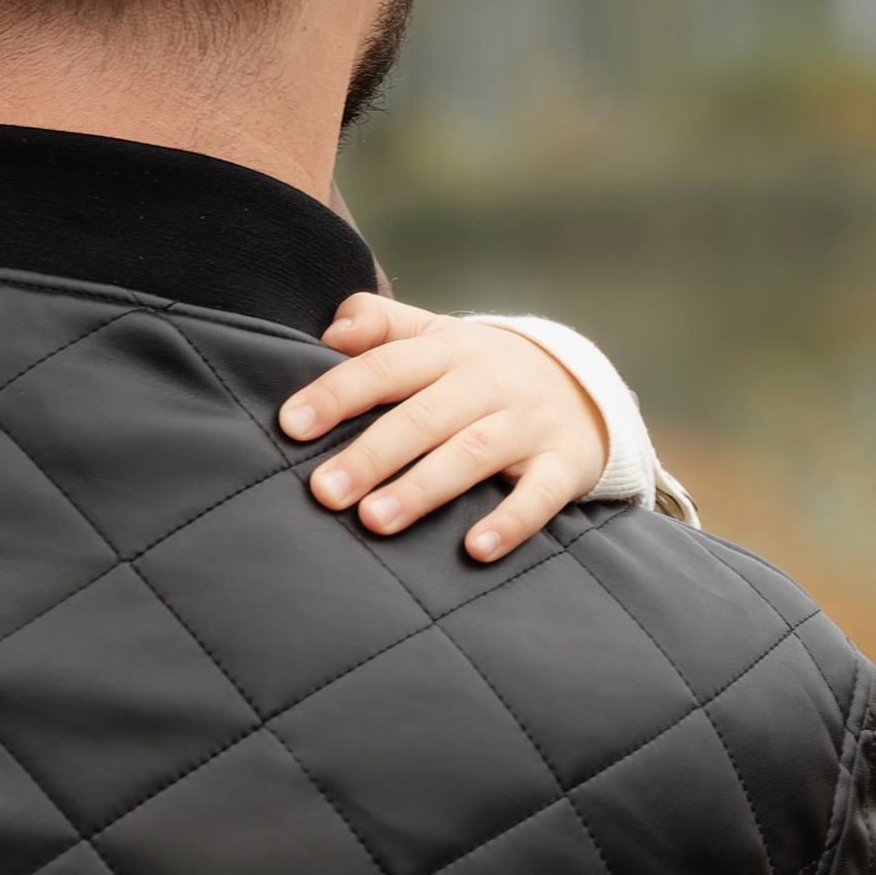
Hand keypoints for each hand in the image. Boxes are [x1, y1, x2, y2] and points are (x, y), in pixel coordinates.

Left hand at [278, 298, 609, 563]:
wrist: (584, 387)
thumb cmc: (480, 370)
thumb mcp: (435, 334)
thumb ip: (380, 325)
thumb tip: (331, 331)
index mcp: (447, 350)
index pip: (386, 366)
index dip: (338, 393)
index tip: (291, 424)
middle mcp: (488, 382)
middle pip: (424, 417)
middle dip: (372, 454)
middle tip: (325, 491)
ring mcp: (528, 423)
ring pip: (473, 454)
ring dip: (423, 489)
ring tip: (375, 520)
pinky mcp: (563, 464)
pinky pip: (539, 495)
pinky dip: (510, 522)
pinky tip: (475, 549)